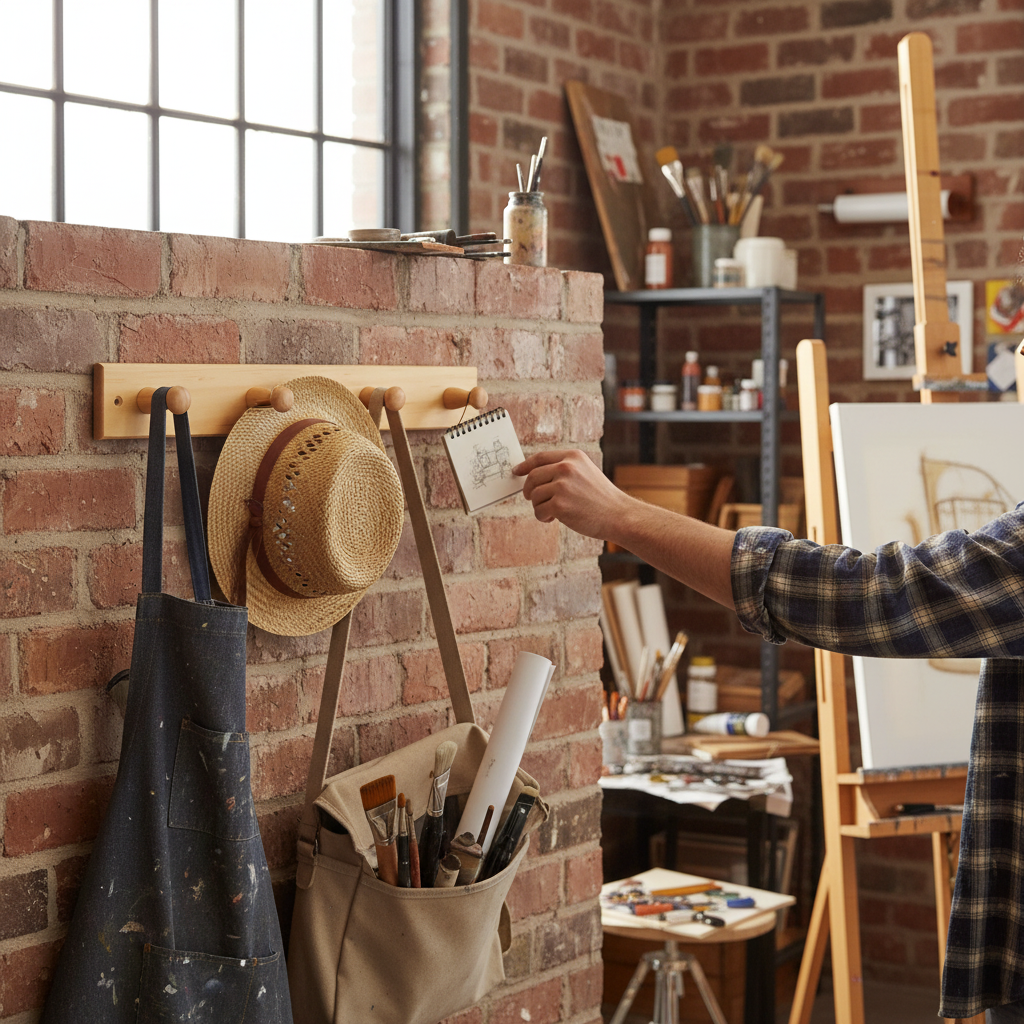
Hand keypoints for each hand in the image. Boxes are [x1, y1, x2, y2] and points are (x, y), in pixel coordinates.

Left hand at [514, 449, 632, 538]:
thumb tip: (533, 475)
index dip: (525, 465)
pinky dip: (543, 517)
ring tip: (553, 512)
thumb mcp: (585, 473)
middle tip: (533, 500)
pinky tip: (554, 519)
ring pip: (534, 496)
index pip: (541, 457)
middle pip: (532, 477)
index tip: (515, 471)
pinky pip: (538, 510)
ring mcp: (563, 485)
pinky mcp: (560, 504)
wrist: (619, 515)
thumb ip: (563, 470)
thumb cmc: (601, 498)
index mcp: (573, 457)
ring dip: (539, 507)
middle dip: (529, 491)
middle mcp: (567, 467)